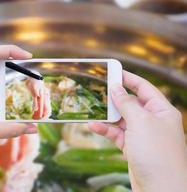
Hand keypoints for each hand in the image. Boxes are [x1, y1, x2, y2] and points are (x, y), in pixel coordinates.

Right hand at [89, 71, 186, 191]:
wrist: (160, 189)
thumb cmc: (157, 153)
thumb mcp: (141, 122)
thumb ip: (126, 104)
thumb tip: (115, 88)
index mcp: (161, 110)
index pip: (144, 88)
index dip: (128, 78)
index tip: (112, 71)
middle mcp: (152, 121)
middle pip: (130, 103)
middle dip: (113, 98)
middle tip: (96, 90)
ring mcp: (141, 134)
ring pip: (120, 119)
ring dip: (106, 115)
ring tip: (91, 108)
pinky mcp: (131, 147)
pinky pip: (116, 134)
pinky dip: (105, 130)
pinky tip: (93, 126)